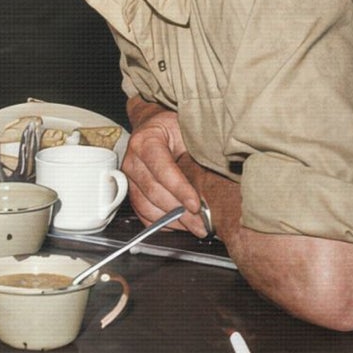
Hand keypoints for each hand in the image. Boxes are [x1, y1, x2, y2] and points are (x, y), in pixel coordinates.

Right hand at [122, 105, 206, 234]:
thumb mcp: (188, 129)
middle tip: (202, 224)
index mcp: (146, 141)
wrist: (155, 125)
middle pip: (154, 192)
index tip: (196, 205)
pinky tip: (178, 225)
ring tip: (194, 227)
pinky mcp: (130, 190)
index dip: (180, 190)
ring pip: (146, 206)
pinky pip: (142, 213)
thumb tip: (223, 171)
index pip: (162, 170)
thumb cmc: (174, 126)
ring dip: (172, 221)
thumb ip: (200, 148)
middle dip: (180, 212)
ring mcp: (129, 177)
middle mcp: (133, 160)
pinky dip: (161, 223)